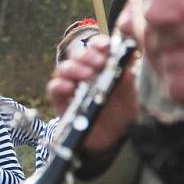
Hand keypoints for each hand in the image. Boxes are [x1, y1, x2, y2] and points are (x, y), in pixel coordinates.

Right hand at [47, 34, 138, 153]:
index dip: (98, 44)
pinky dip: (60, 85)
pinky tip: (70, 87)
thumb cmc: (121, 113)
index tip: (106, 46)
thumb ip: (126, 81)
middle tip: (99, 62)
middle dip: (87, 55)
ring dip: (74, 68)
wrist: (111, 139)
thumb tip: (128, 64)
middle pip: (77, 54)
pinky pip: (54, 88)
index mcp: (101, 66)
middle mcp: (83, 72)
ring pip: (63, 68)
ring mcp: (70, 85)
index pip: (95, 47)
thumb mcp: (129, 97)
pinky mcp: (60, 101)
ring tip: (87, 74)